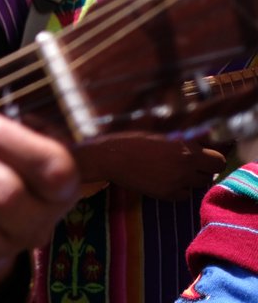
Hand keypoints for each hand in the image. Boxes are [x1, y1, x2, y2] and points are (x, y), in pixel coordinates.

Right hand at [72, 131, 225, 199]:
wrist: (110, 157)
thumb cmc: (132, 139)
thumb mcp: (161, 134)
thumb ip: (184, 140)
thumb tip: (203, 143)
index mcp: (186, 148)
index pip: (219, 161)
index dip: (212, 160)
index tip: (203, 158)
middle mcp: (185, 166)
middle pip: (210, 175)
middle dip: (202, 171)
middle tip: (189, 165)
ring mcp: (176, 182)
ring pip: (198, 186)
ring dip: (191, 180)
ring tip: (175, 172)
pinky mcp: (165, 194)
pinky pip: (183, 196)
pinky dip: (179, 190)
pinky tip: (165, 180)